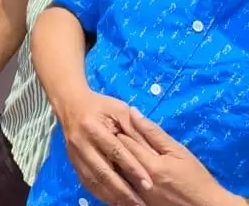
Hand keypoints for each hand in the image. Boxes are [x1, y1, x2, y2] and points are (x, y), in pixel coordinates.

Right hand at [58, 90, 152, 205]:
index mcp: (92, 126)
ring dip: (112, 196)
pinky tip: (114, 201)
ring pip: (93, 180)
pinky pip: (86, 182)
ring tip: (129, 205)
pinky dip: (100, 194)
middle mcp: (80, 141)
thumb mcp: (120, 110)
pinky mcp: (73, 161)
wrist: (70, 103)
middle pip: (102, 171)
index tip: (148, 183)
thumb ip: (135, 130)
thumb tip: (153, 154)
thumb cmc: (100, 106)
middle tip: (140, 203)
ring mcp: (74, 153)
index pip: (115, 151)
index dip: (132, 168)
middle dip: (123, 190)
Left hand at [116, 108, 240, 205]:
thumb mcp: (179, 151)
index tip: (115, 124)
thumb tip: (132, 112)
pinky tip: (123, 170)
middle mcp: (140, 181)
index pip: (123, 141)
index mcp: (150, 165)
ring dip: (114, 160)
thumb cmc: (196, 177)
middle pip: (116, 157)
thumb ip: (154, 132)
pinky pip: (122, 186)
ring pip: (116, 172)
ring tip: (116, 152)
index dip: (118, 130)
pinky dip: (120, 176)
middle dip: (112, 144)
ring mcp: (138, 194)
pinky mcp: (139, 203)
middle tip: (111, 135)